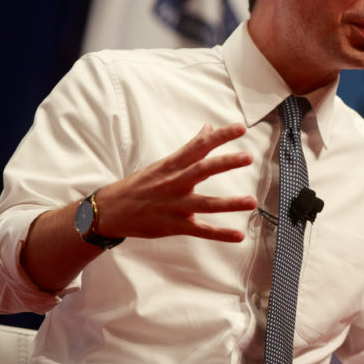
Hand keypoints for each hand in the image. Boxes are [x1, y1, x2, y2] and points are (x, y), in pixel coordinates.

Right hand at [95, 123, 257, 241]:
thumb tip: (209, 127)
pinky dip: (219, 234)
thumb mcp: (165, 162)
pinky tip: (238, 236)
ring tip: (252, 201)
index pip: (200, 145)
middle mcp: (175, 182)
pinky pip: (200, 230)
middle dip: (225, 163)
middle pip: (203, 170)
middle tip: (248, 157)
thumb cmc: (142, 184)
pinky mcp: (174, 225)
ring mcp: (175, 205)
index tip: (241, 127)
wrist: (110, 210)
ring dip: (229, 203)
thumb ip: (191, 147)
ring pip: (205, 204)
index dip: (221, 136)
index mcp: (174, 165)